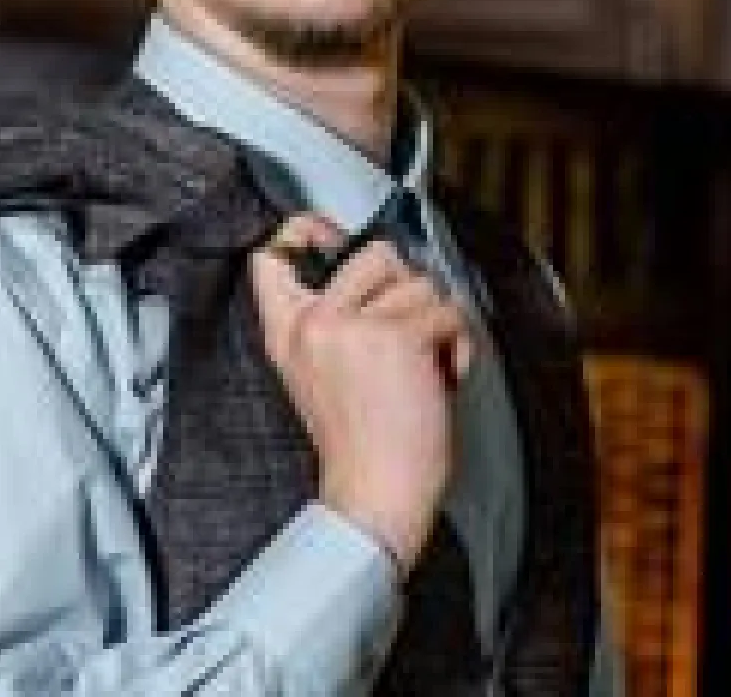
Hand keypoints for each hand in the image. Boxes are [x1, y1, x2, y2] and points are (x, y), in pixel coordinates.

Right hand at [250, 214, 473, 578]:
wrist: (374, 499)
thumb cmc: (360, 445)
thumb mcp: (318, 375)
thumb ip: (330, 322)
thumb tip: (378, 269)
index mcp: (287, 333)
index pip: (273, 255)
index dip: (305, 230)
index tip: (327, 233)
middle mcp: (313, 323)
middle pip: (372, 251)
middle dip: (405, 287)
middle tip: (405, 333)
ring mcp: (352, 327)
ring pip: (419, 282)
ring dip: (436, 324)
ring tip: (423, 368)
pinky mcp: (394, 338)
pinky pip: (447, 312)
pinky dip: (457, 346)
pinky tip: (439, 380)